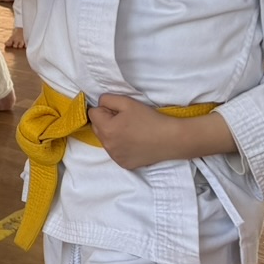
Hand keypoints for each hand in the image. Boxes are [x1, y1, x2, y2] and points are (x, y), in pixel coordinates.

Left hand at [87, 95, 234, 169]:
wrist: (170, 139)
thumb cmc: (149, 119)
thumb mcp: (127, 102)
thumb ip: (107, 99)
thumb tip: (99, 104)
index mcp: (106, 129)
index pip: (93, 113)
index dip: (105, 109)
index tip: (119, 111)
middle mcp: (107, 146)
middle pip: (97, 128)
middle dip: (106, 122)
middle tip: (126, 120)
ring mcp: (115, 157)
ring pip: (105, 140)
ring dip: (112, 134)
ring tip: (131, 131)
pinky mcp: (124, 164)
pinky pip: (115, 152)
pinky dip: (121, 147)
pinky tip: (134, 143)